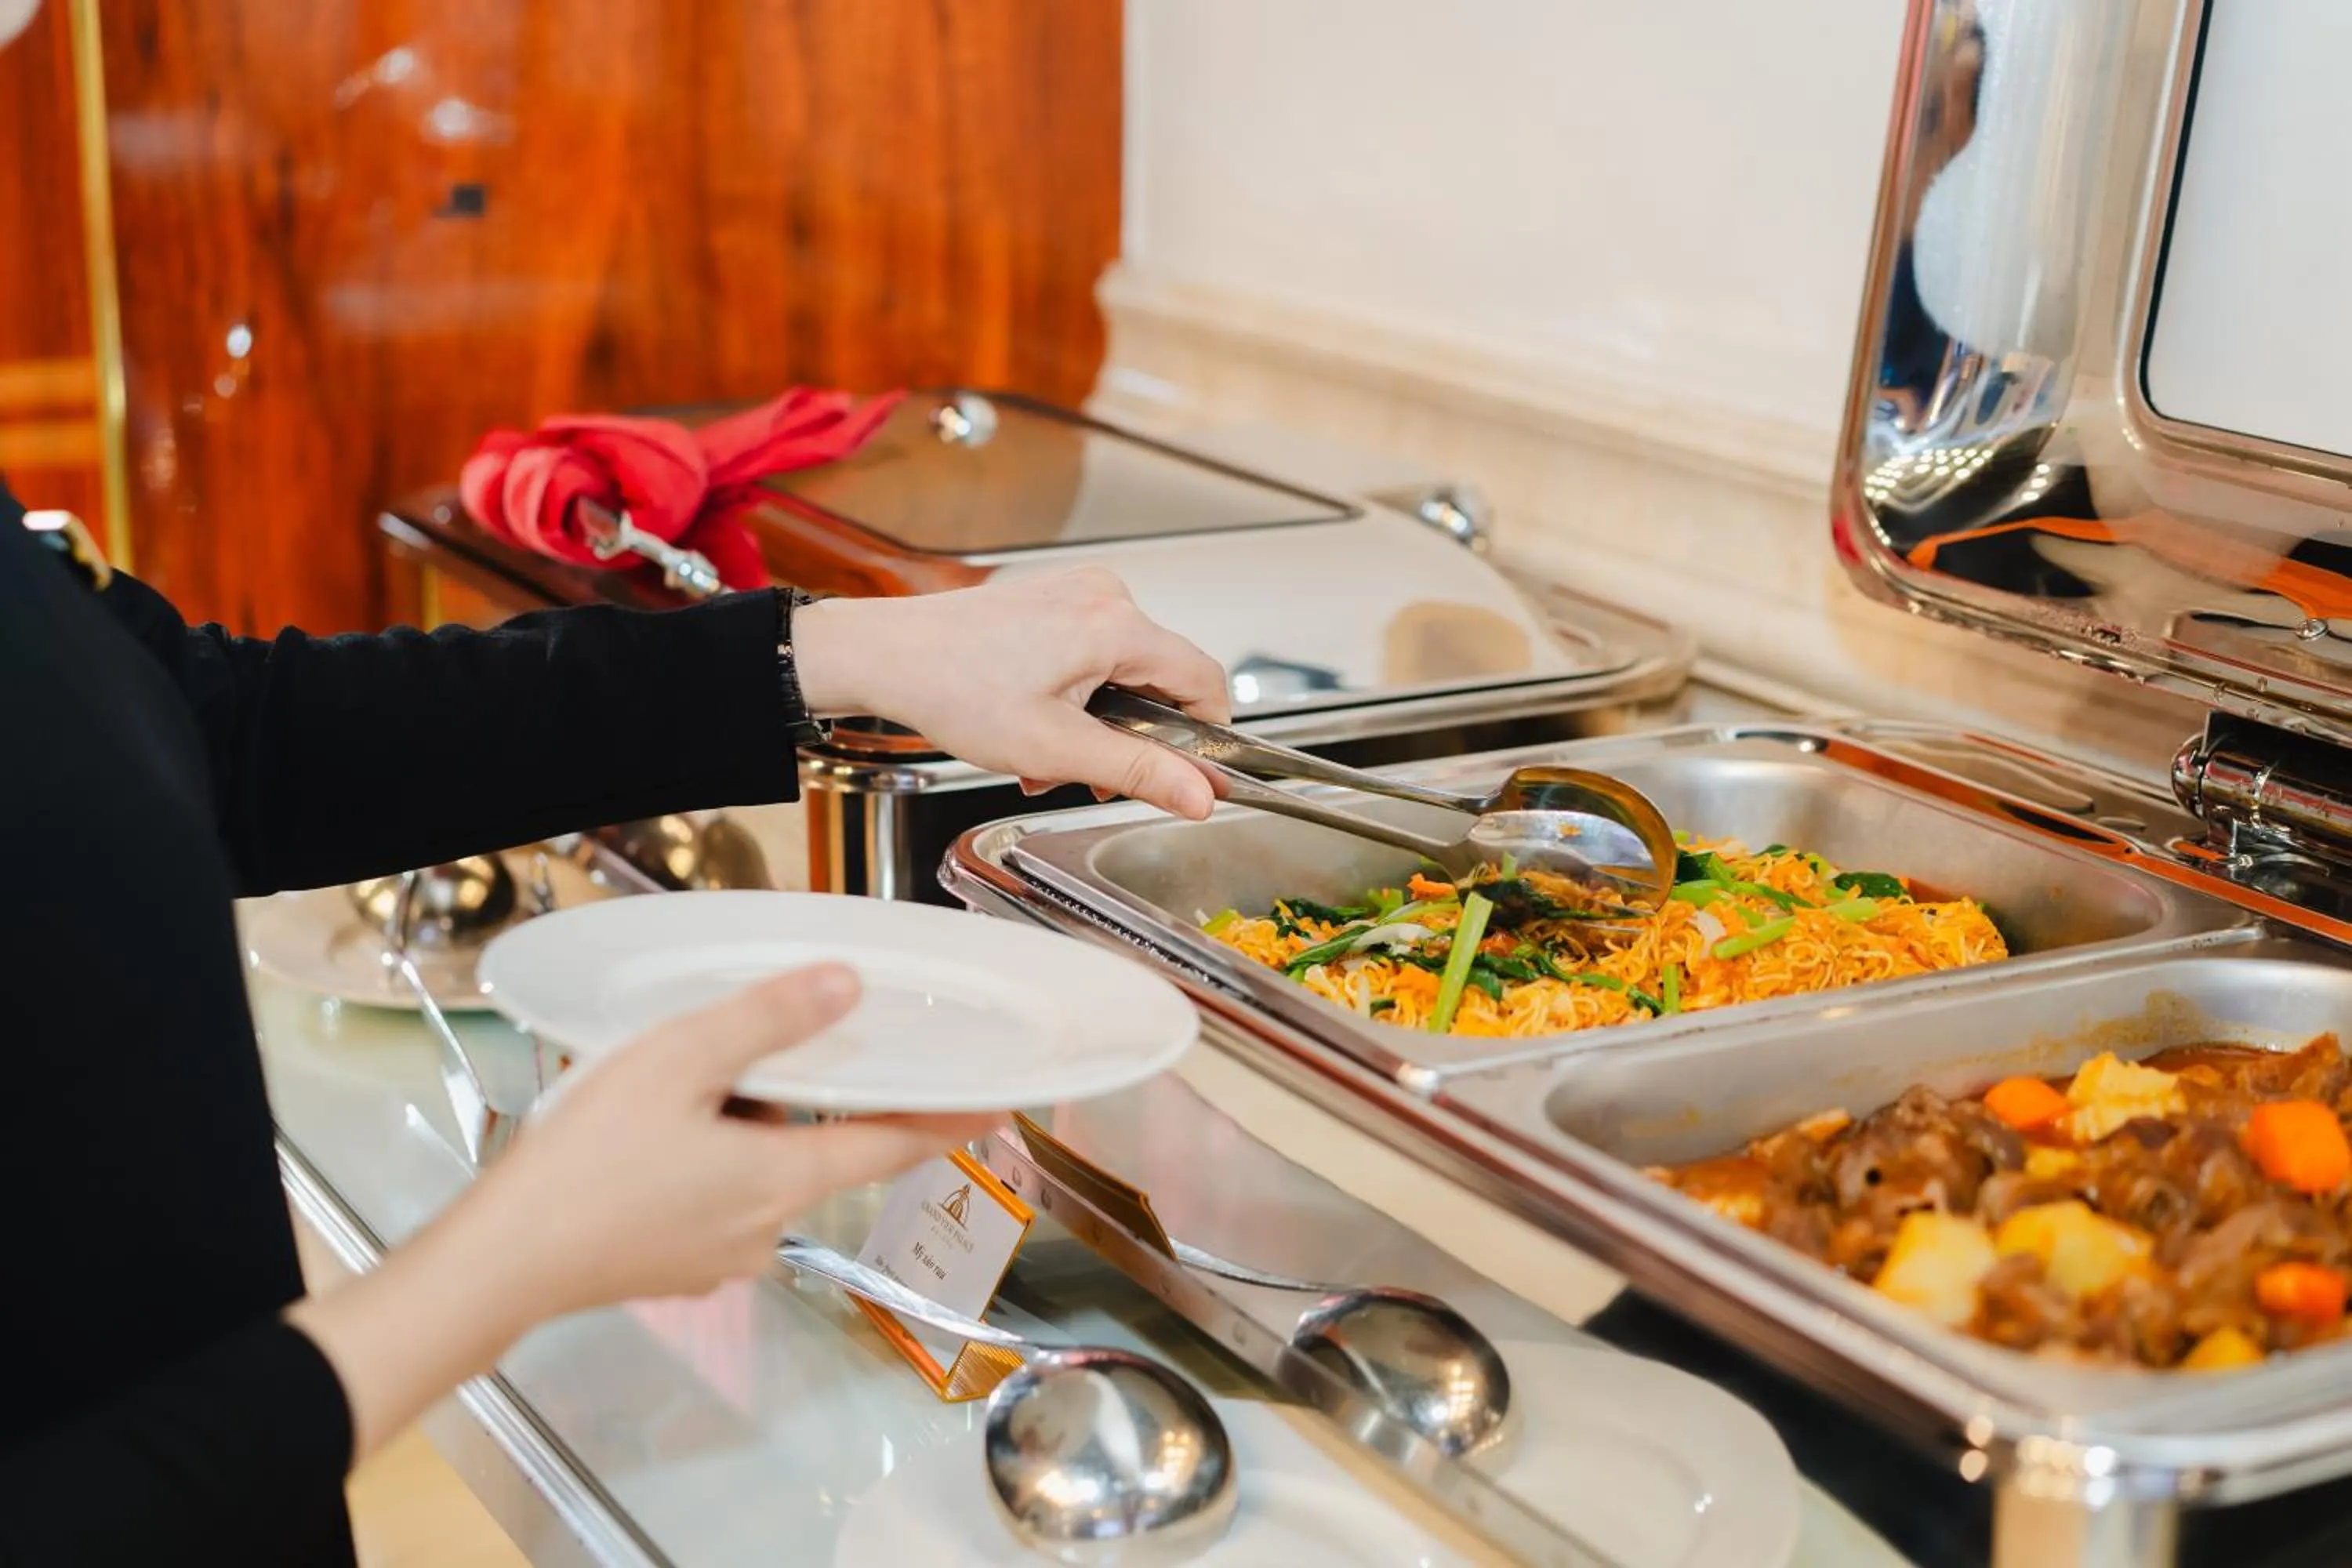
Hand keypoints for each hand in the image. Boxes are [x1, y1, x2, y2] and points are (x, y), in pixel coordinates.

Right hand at [290, 966, 997, 1460]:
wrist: (499, 1264)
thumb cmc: (585, 1164)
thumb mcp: (677, 1063)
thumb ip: (766, 1021)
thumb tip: (845, 987)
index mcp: (783, 1179)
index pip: (894, 1145)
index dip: (950, 1121)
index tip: (998, 1105)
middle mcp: (767, 1228)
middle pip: (820, 1151)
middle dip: (806, 1104)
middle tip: (773, 1060)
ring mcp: (720, 1257)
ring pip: (762, 1173)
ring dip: (744, 1131)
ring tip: (682, 1092)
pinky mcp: (675, 1266)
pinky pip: (715, 1200)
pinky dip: (706, 1162)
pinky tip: (653, 1139)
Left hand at [792, 568, 1229, 818]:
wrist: (885, 657)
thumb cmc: (953, 689)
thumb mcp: (1056, 747)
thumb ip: (1139, 771)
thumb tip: (1200, 794)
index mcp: (1116, 624)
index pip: (1206, 683)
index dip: (1206, 739)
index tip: (1189, 779)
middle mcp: (1105, 595)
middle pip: (1160, 682)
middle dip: (1129, 740)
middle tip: (1084, 777)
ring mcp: (1078, 592)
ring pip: (1122, 675)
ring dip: (1094, 727)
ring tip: (1044, 757)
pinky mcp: (1054, 599)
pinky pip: (1092, 656)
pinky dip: (1073, 699)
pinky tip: (1034, 726)